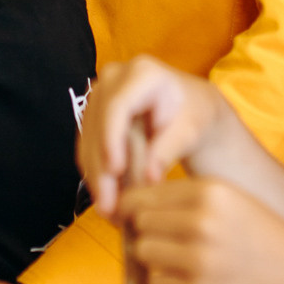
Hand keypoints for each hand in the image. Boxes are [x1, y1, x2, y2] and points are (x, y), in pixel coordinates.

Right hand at [78, 55, 234, 216]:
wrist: (189, 108)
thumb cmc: (195, 115)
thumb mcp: (190, 130)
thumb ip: (169, 150)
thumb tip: (149, 178)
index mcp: (142, 73)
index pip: (117, 106)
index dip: (111, 139)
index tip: (115, 171)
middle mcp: (113, 77)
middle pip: (98, 126)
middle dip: (102, 170)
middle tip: (110, 207)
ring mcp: (99, 95)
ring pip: (89, 141)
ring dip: (97, 178)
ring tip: (110, 211)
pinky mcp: (92, 115)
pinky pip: (88, 148)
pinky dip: (97, 174)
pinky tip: (108, 198)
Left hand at [123, 176, 283, 283]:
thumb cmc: (267, 240)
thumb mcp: (233, 202)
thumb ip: (185, 200)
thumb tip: (128, 208)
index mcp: (210, 192)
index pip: (141, 196)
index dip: (134, 209)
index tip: (140, 220)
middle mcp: (203, 222)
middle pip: (139, 225)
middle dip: (148, 236)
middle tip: (171, 246)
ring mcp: (200, 261)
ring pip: (145, 256)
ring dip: (158, 263)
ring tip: (187, 266)